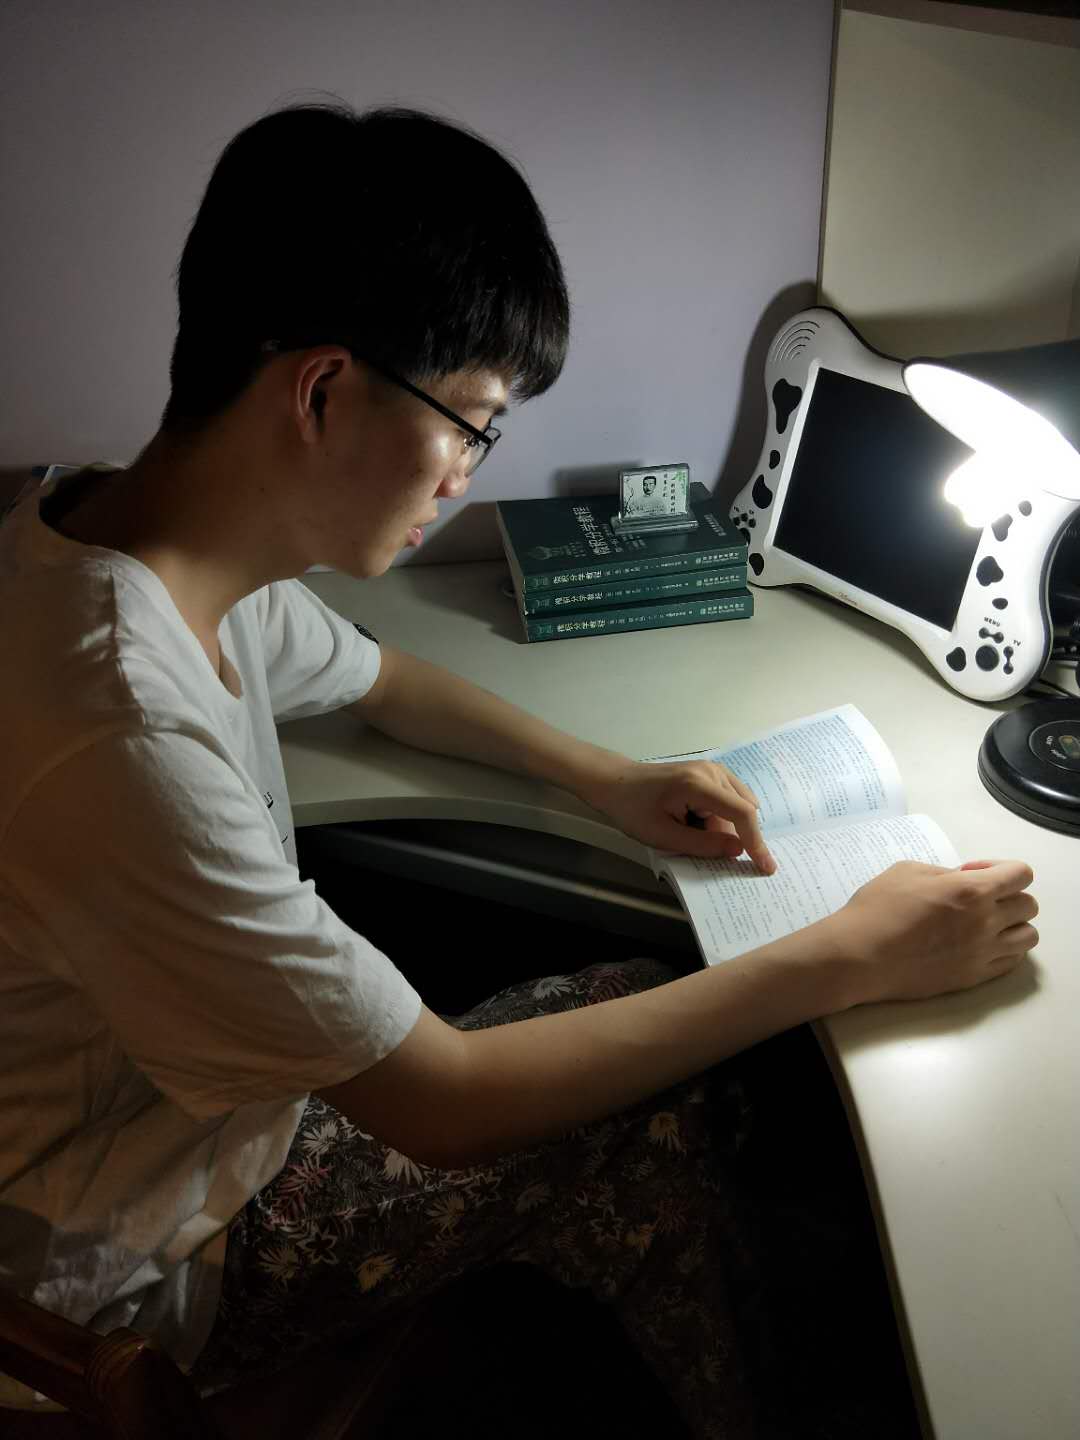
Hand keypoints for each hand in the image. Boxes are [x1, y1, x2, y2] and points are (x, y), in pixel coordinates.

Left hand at [582, 759, 776, 872]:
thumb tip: (739, 850)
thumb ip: (703, 845)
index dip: (757, 842)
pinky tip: (692, 820)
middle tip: (692, 840)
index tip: (766, 867)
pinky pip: (729, 800)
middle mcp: (712, 771)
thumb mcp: (664, 836)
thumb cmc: (634, 809)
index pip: (742, 813)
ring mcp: (713, 769)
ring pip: (737, 807)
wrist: (617, 783)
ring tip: (685, 827)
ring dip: (720, 826)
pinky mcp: (710, 773)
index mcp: (699, 785)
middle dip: (728, 834)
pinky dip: (718, 817)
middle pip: (742, 811)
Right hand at [824, 859, 1037, 1005]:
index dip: (1003, 868)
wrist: (859, 956)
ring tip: (985, 923)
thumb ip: (945, 873)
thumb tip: (962, 879)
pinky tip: (980, 943)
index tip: (976, 872)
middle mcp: (985, 923)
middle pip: (1029, 905)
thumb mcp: (908, 871)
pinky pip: (1011, 962)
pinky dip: (1005, 949)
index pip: (1021, 874)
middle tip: (978, 896)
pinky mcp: (973, 977)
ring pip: (1028, 936)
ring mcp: (982, 954)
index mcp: (971, 891)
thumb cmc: (877, 909)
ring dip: (1012, 924)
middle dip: (1008, 894)